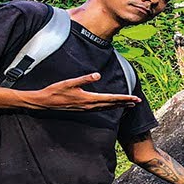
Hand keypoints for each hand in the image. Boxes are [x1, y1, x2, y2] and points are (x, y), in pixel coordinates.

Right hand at [24, 72, 141, 110]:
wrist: (45, 102)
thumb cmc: (56, 91)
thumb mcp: (70, 82)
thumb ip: (85, 78)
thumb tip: (98, 75)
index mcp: (89, 99)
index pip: (111, 98)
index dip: (124, 98)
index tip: (134, 98)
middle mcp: (90, 106)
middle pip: (112, 104)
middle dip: (125, 103)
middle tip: (138, 101)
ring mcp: (87, 108)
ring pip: (107, 108)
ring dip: (119, 106)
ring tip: (129, 104)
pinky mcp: (83, 109)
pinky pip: (100, 109)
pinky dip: (109, 107)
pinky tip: (112, 106)